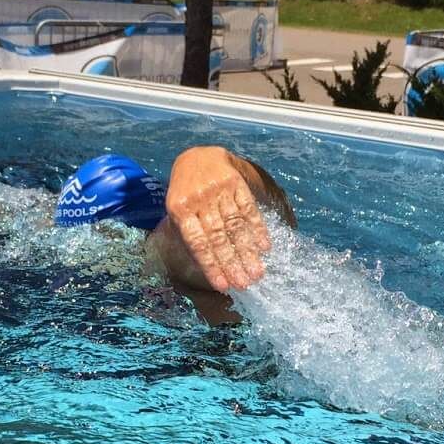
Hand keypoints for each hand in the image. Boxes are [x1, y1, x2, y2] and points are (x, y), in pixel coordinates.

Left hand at [159, 147, 272, 290]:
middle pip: (218, 237)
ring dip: (247, 251)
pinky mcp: (235, 182)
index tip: (224, 285)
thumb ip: (190, 234)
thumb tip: (209, 268)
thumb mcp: (178, 210)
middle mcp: (200, 200)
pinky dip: (257, 228)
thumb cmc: (186, 193)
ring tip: (256, 272)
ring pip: (235, 225)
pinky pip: (248, 208)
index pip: (198, 243)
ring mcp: (219, 190)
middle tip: (244, 283)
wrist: (197, 157)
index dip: (211, 265)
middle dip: (232, 263)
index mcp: (180, 210)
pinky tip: (264, 246)